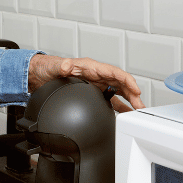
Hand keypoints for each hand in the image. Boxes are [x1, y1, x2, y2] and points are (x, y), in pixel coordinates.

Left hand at [28, 55, 144, 112]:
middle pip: (120, 84)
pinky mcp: (93, 94)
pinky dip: (118, 108)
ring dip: (128, 102)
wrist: (41, 75)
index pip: (114, 73)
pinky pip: (109, 101)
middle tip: (140, 106)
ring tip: (138, 112)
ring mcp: (96, 86)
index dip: (127, 81)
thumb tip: (67, 66)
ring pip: (118, 93)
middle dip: (133, 94)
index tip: (135, 90)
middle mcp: (97, 76)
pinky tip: (124, 116)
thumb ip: (62, 66)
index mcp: (92, 68)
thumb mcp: (56, 66)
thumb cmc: (49, 67)